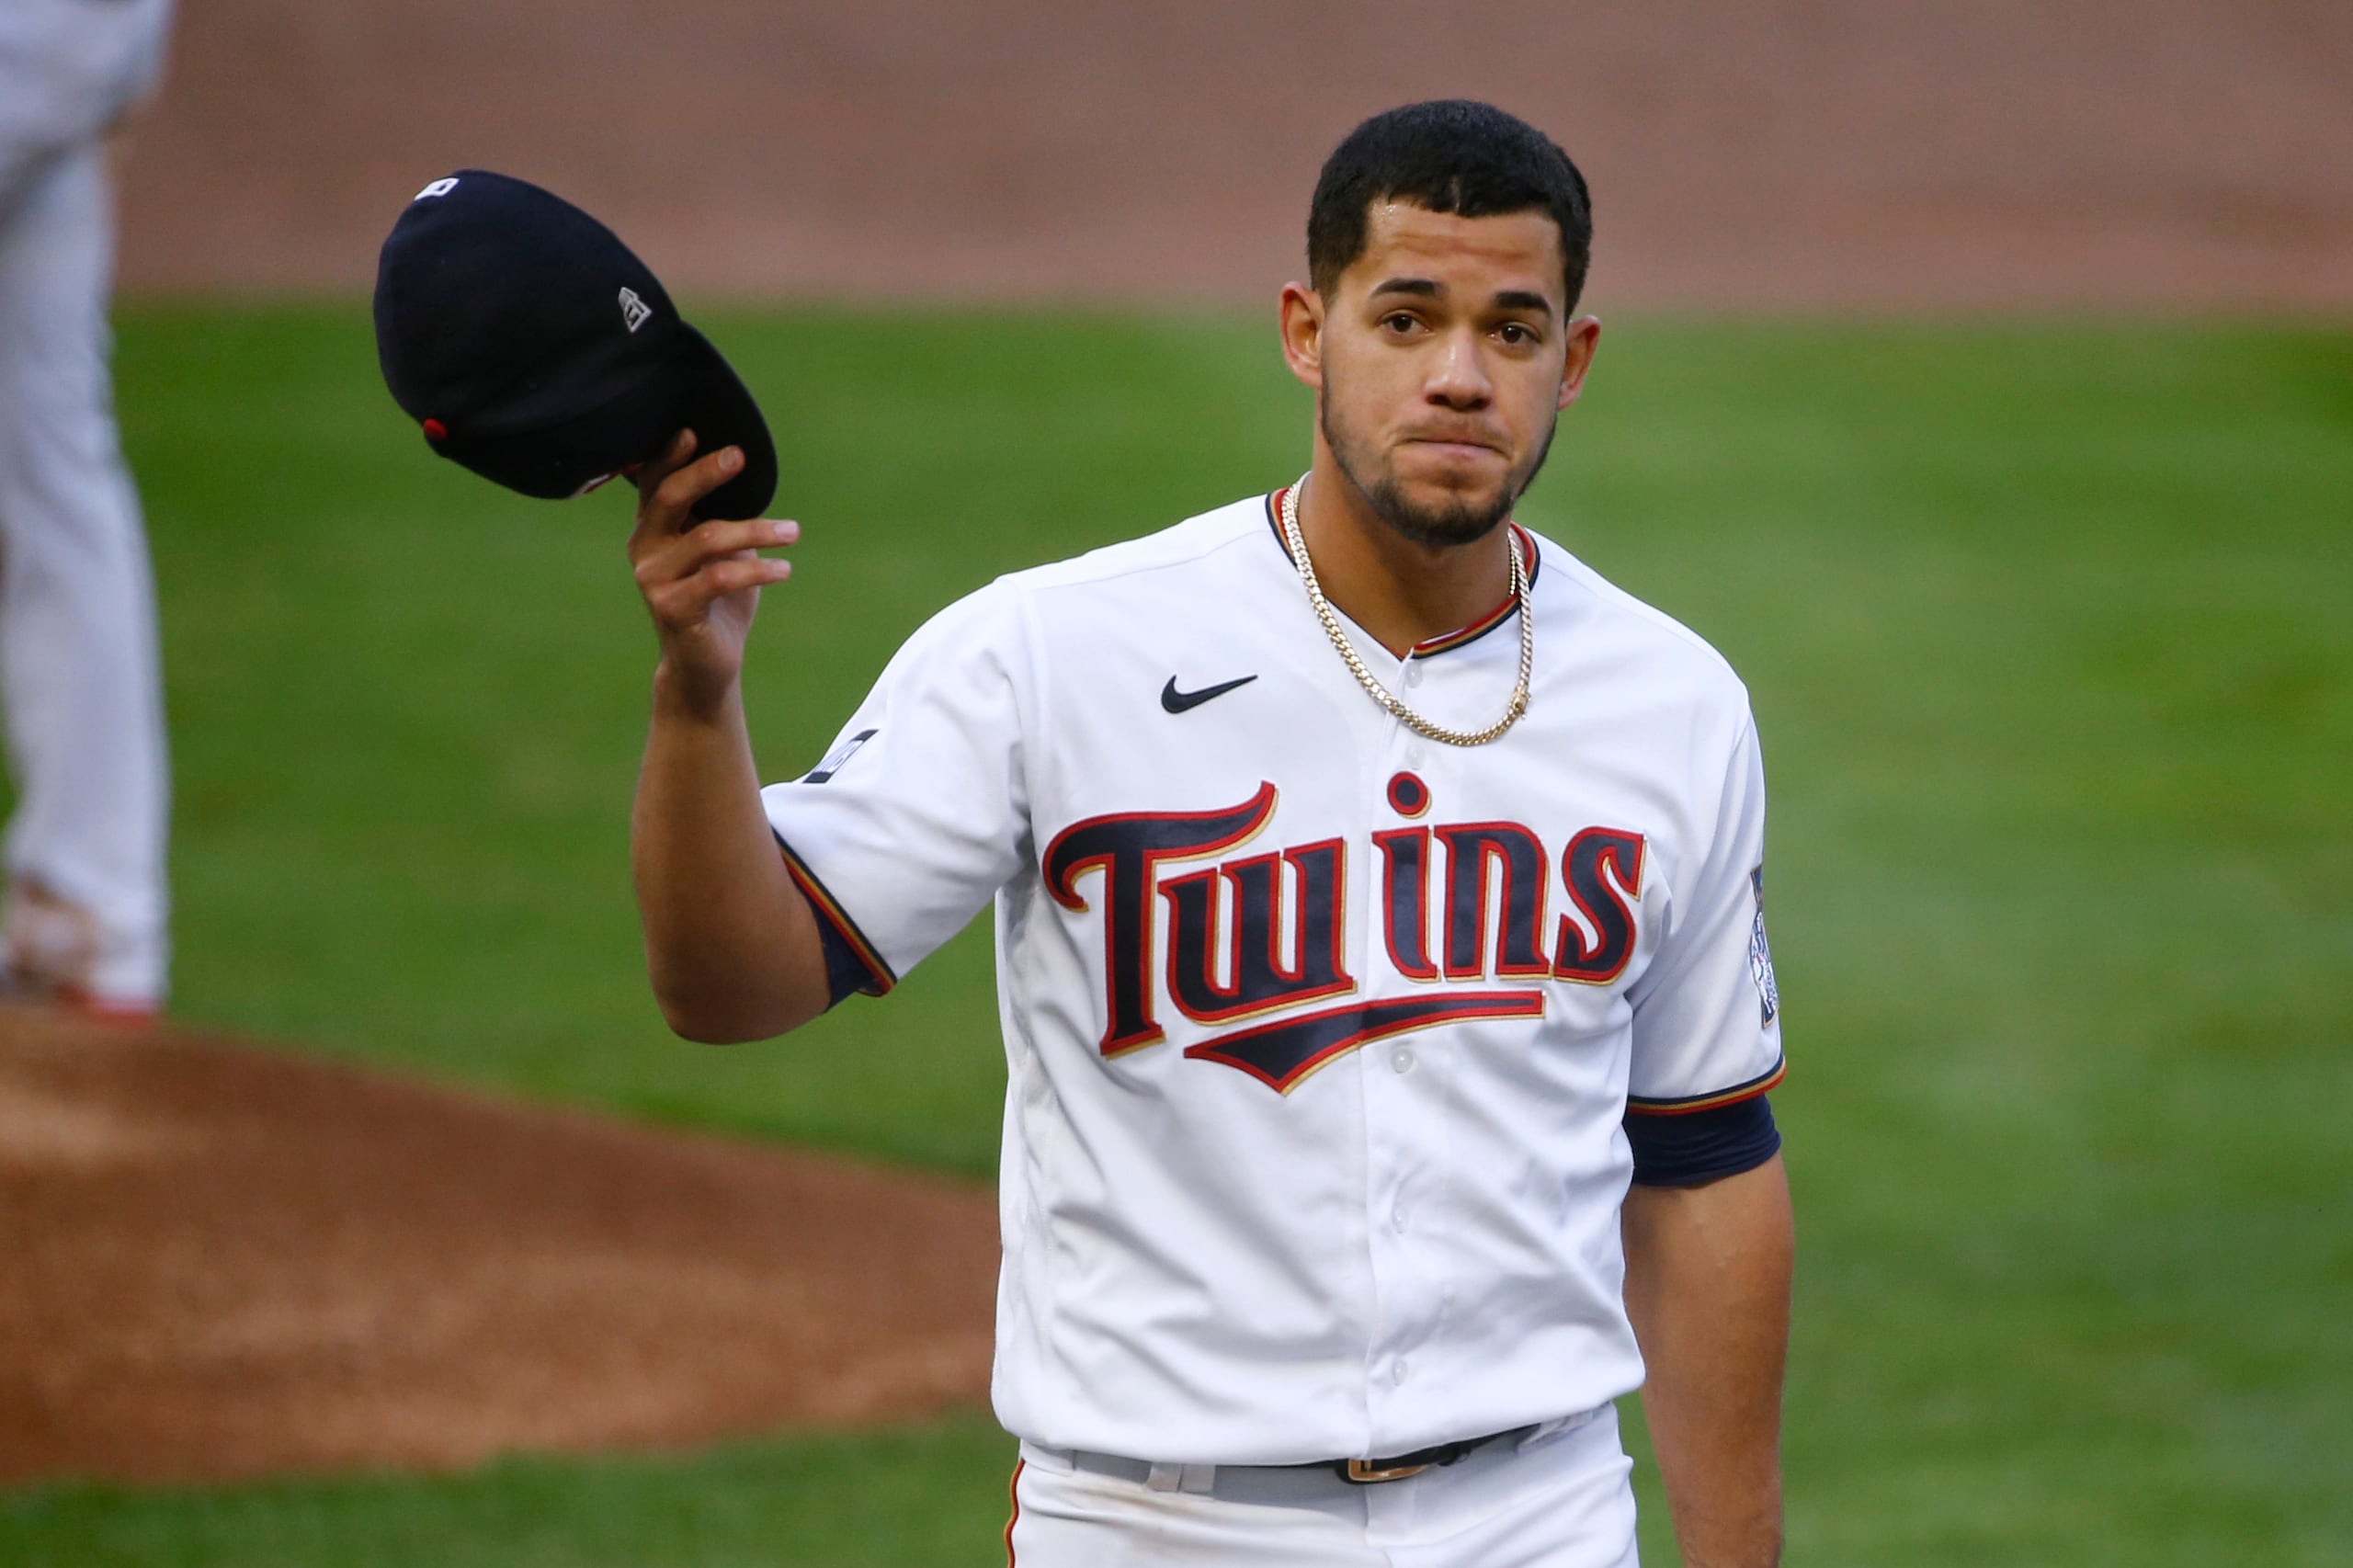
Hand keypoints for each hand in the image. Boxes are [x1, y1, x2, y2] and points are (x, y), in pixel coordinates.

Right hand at [627, 430, 798, 716]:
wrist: (705, 665)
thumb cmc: (718, 601)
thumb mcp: (721, 551)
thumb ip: (721, 515)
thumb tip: (746, 469)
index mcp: (652, 528)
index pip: (653, 482)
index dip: (668, 455)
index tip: (694, 431)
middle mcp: (643, 548)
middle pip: (670, 498)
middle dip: (706, 473)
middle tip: (740, 457)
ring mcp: (653, 579)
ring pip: (707, 538)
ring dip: (757, 530)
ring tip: (792, 532)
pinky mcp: (672, 608)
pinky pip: (719, 577)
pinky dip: (759, 570)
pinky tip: (784, 569)